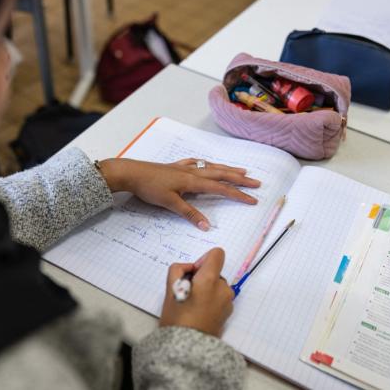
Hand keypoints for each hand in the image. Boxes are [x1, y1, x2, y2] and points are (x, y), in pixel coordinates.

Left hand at [98, 158, 259, 230]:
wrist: (131, 173)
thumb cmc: (150, 188)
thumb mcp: (170, 203)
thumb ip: (189, 214)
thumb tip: (207, 226)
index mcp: (193, 182)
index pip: (221, 189)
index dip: (238, 194)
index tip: (253, 200)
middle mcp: (192, 172)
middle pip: (221, 174)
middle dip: (240, 179)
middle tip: (257, 182)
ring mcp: (184, 168)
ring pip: (211, 167)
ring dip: (228, 169)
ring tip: (241, 170)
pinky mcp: (176, 167)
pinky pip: (197, 163)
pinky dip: (207, 164)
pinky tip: (207, 164)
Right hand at [159, 248, 233, 336]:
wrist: (188, 348)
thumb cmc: (177, 318)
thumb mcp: (170, 290)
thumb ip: (178, 270)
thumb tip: (190, 268)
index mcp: (210, 280)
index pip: (217, 254)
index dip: (203, 259)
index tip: (193, 273)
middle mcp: (223, 288)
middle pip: (215, 272)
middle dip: (202, 278)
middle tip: (187, 293)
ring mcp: (228, 301)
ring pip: (217, 286)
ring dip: (207, 290)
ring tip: (192, 305)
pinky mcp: (228, 313)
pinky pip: (219, 299)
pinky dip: (211, 301)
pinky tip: (199, 313)